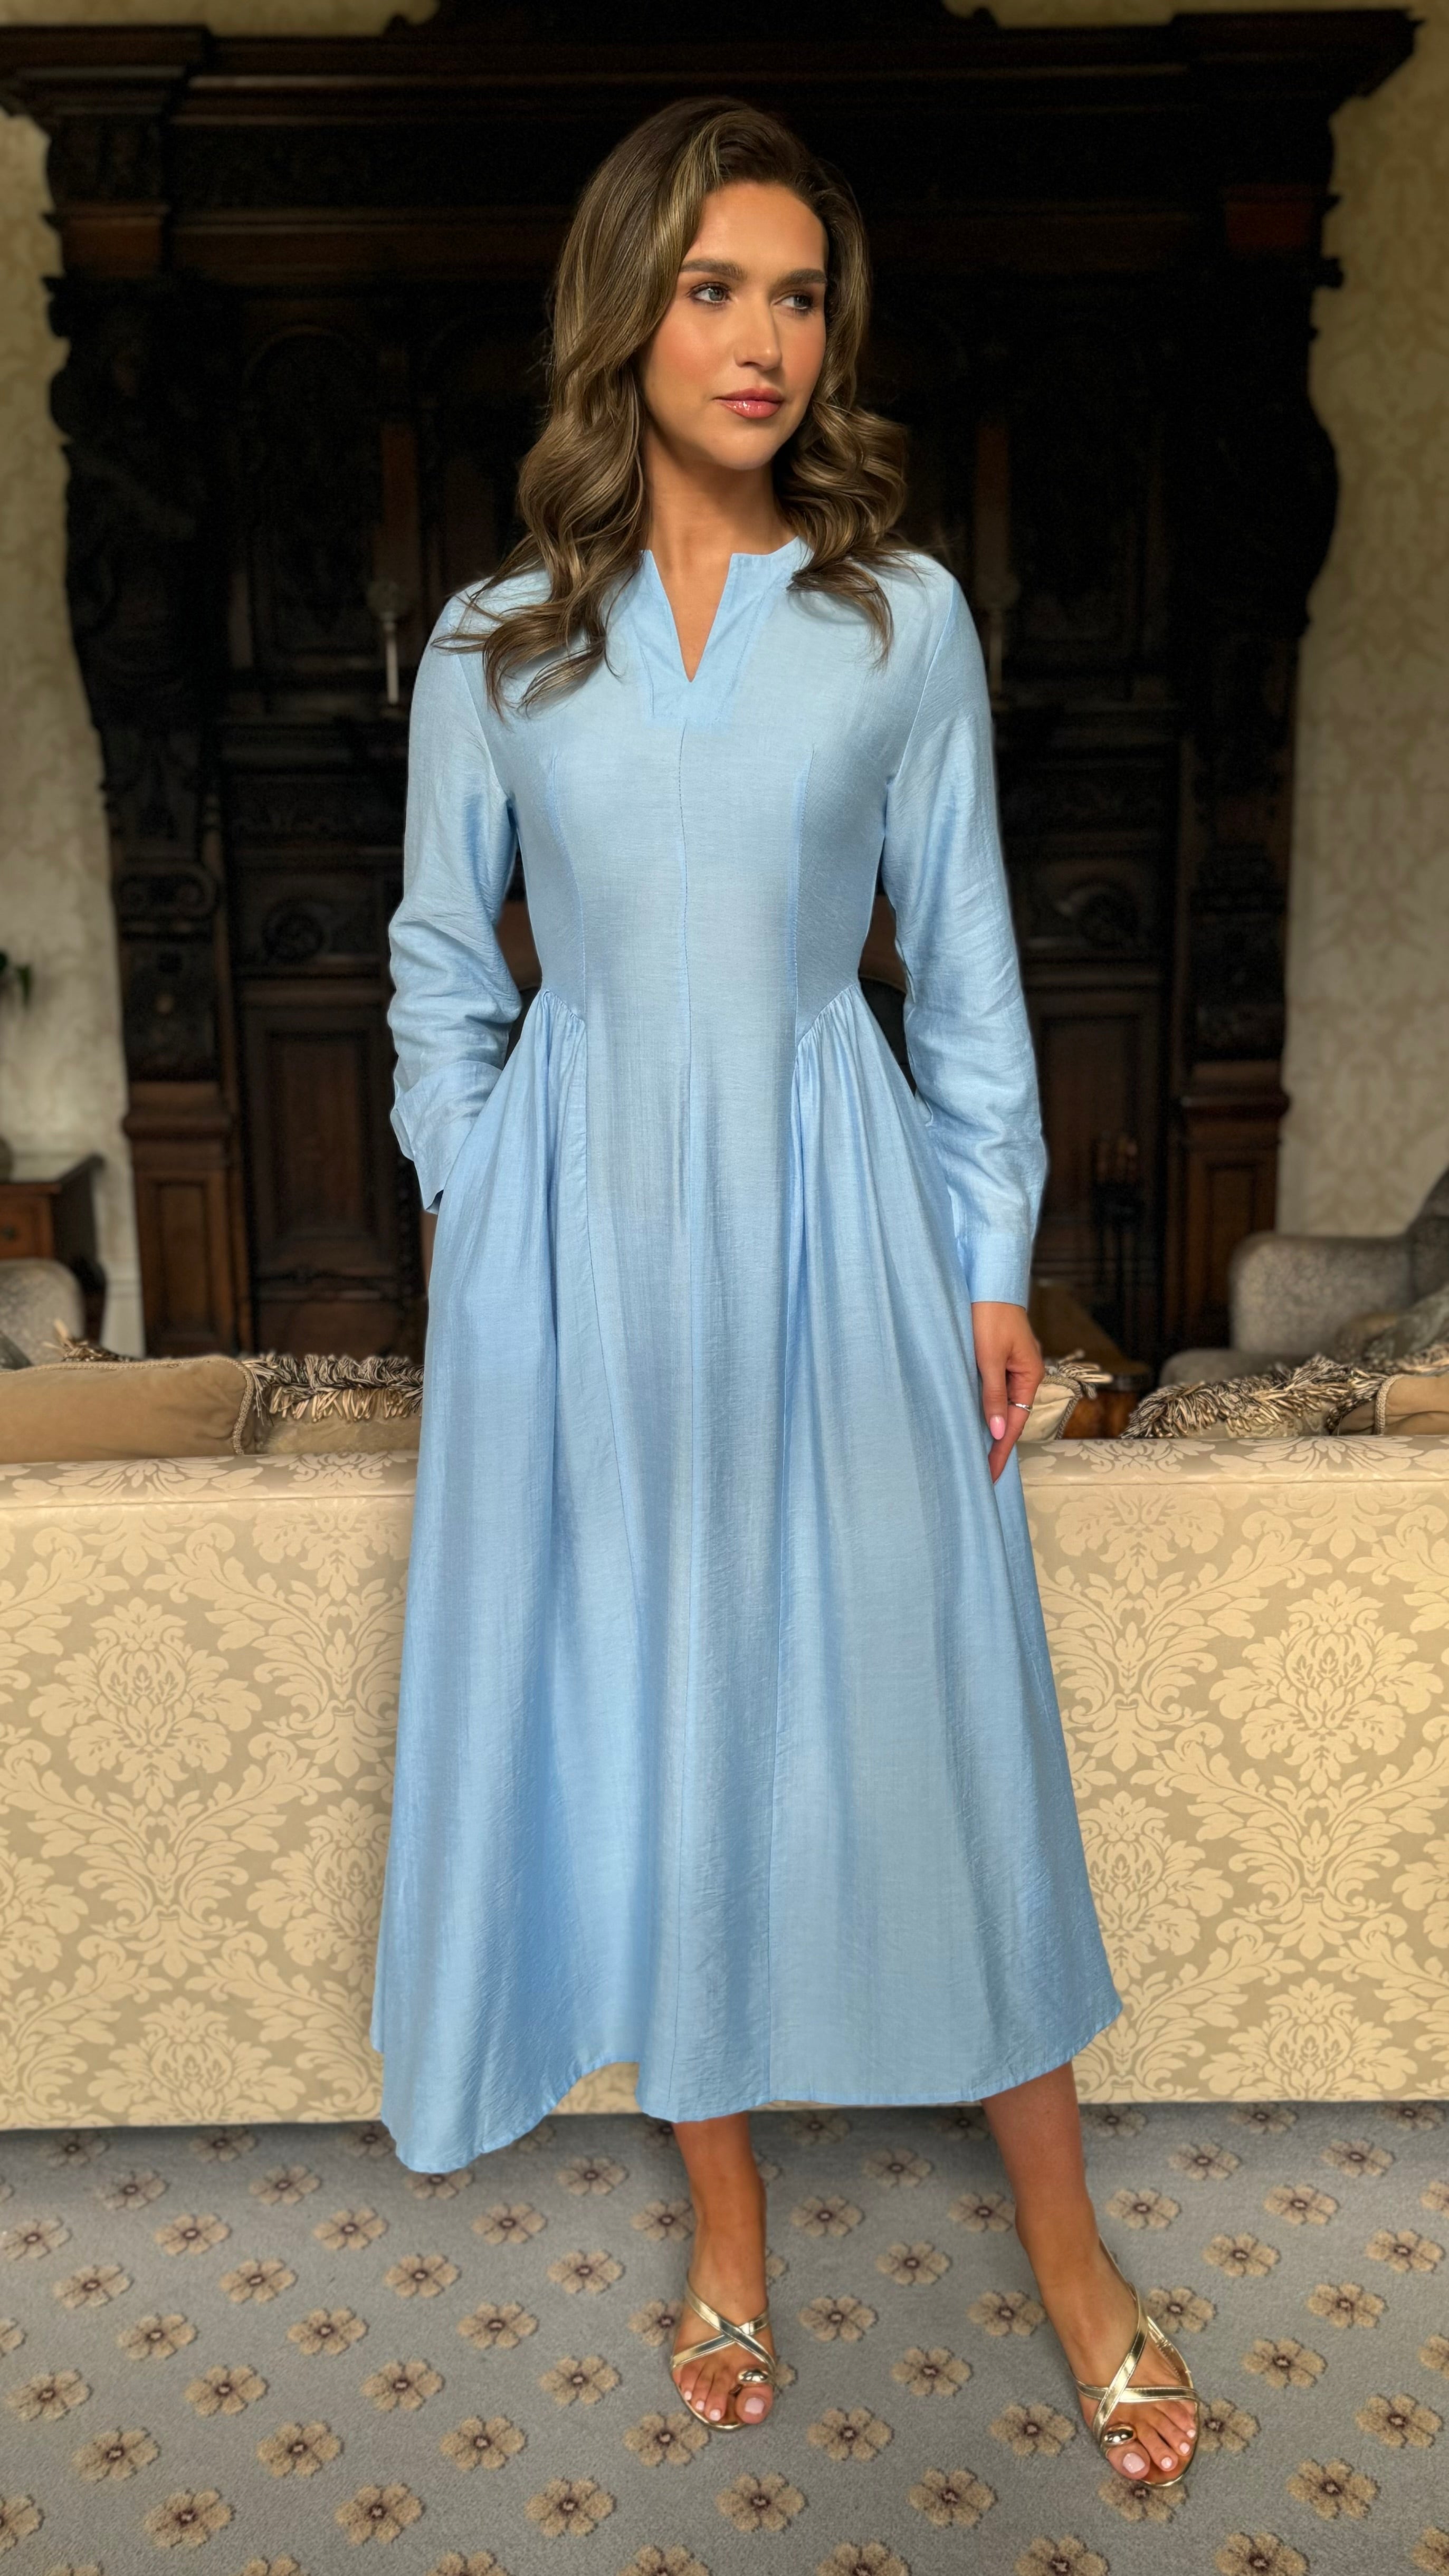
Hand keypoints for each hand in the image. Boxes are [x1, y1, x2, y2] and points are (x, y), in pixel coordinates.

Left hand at [972, 1301, 1044, 1482]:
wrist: (988, 1282)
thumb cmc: (990, 1315)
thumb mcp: (989, 1357)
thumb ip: (992, 1394)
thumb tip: (995, 1430)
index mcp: (1029, 1375)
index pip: (1015, 1422)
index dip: (1001, 1449)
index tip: (991, 1473)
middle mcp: (1024, 1374)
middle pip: (1010, 1417)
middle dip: (996, 1444)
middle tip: (981, 1471)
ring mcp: (1012, 1367)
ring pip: (1001, 1405)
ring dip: (990, 1427)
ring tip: (976, 1453)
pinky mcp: (999, 1359)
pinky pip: (994, 1390)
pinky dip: (985, 1407)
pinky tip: (974, 1420)